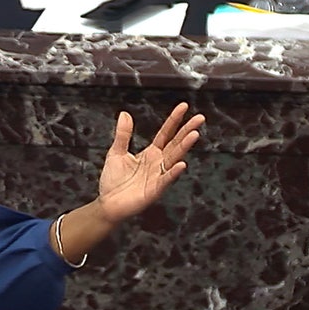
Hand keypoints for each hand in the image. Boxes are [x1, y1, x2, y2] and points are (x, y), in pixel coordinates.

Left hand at [95, 102, 204, 223]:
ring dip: (184, 147)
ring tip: (194, 134)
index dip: (174, 120)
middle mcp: (158, 163)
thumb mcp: (116, 152)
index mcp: (151, 153)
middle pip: (175, 144)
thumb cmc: (113, 180)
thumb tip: (124, 113)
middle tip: (200, 118)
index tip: (183, 106)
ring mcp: (158, 176)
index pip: (166, 133)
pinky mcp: (154, 190)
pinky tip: (181, 164)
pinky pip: (165, 180)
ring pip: (174, 158)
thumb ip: (123, 135)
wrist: (108, 204)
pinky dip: (173, 172)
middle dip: (187, 130)